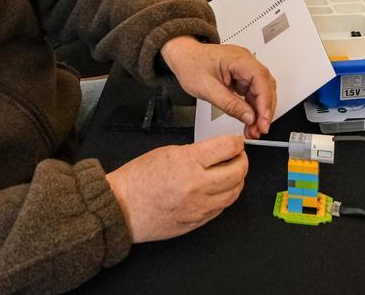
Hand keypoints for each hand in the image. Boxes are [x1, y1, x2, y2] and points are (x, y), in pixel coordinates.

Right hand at [106, 135, 246, 241]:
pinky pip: (221, 208)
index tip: (236, 142)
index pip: (228, 148)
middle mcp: (197, 185)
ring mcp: (199, 206)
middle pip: (238, 172)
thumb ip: (195, 152)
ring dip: (238, 180)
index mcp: (188, 162)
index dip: (236, 143)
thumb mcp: (167, 152)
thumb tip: (217, 152)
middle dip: (242, 161)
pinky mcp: (197, 222)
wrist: (121, 207)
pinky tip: (219, 190)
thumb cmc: (137, 180)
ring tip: (232, 173)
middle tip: (239, 157)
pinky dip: (225, 197)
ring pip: (234, 193)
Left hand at [161, 37, 275, 138]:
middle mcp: (245, 62)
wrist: (182, 57)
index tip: (264, 120)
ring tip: (254, 130)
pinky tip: (250, 121)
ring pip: (260, 93)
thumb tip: (249, 117)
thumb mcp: (208, 89)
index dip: (265, 102)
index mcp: (238, 59)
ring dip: (259, 112)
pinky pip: (252, 94)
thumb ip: (230, 105)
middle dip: (265, 110)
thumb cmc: (191, 64)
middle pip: (265, 86)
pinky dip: (252, 109)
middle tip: (260, 129)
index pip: (261, 80)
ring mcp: (244, 70)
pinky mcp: (241, 78)